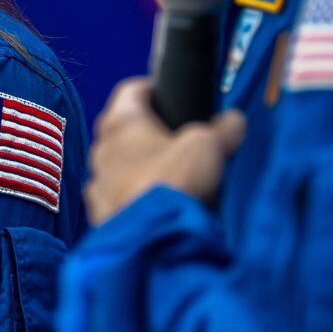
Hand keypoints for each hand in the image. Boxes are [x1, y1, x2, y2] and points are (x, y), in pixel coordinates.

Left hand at [83, 77, 246, 225]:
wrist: (152, 242)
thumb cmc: (173, 182)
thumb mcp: (209, 147)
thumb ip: (223, 130)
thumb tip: (235, 121)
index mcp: (122, 122)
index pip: (130, 90)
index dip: (150, 89)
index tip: (165, 94)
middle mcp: (102, 149)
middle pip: (121, 130)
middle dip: (146, 132)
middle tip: (173, 138)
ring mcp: (97, 184)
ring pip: (116, 166)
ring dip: (136, 167)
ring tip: (166, 176)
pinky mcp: (101, 215)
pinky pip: (116, 198)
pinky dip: (132, 197)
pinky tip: (154, 206)